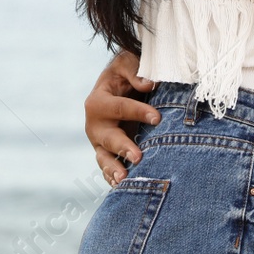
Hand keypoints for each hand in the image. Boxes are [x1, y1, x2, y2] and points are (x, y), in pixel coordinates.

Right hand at [85, 50, 158, 185]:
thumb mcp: (126, 64)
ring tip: (124, 179)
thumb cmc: (124, 74)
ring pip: (104, 158)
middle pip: (109, 138)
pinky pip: (108, 169)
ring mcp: (99, 143)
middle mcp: (95, 125)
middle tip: (138, 157)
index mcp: (98, 101)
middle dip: (123, 148)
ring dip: (114, 169)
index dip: (138, 112)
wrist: (115, 87)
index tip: (157, 118)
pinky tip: (123, 189)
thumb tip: (148, 83)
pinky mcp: (106, 154)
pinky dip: (113, 178)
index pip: (120, 107)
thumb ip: (135, 72)